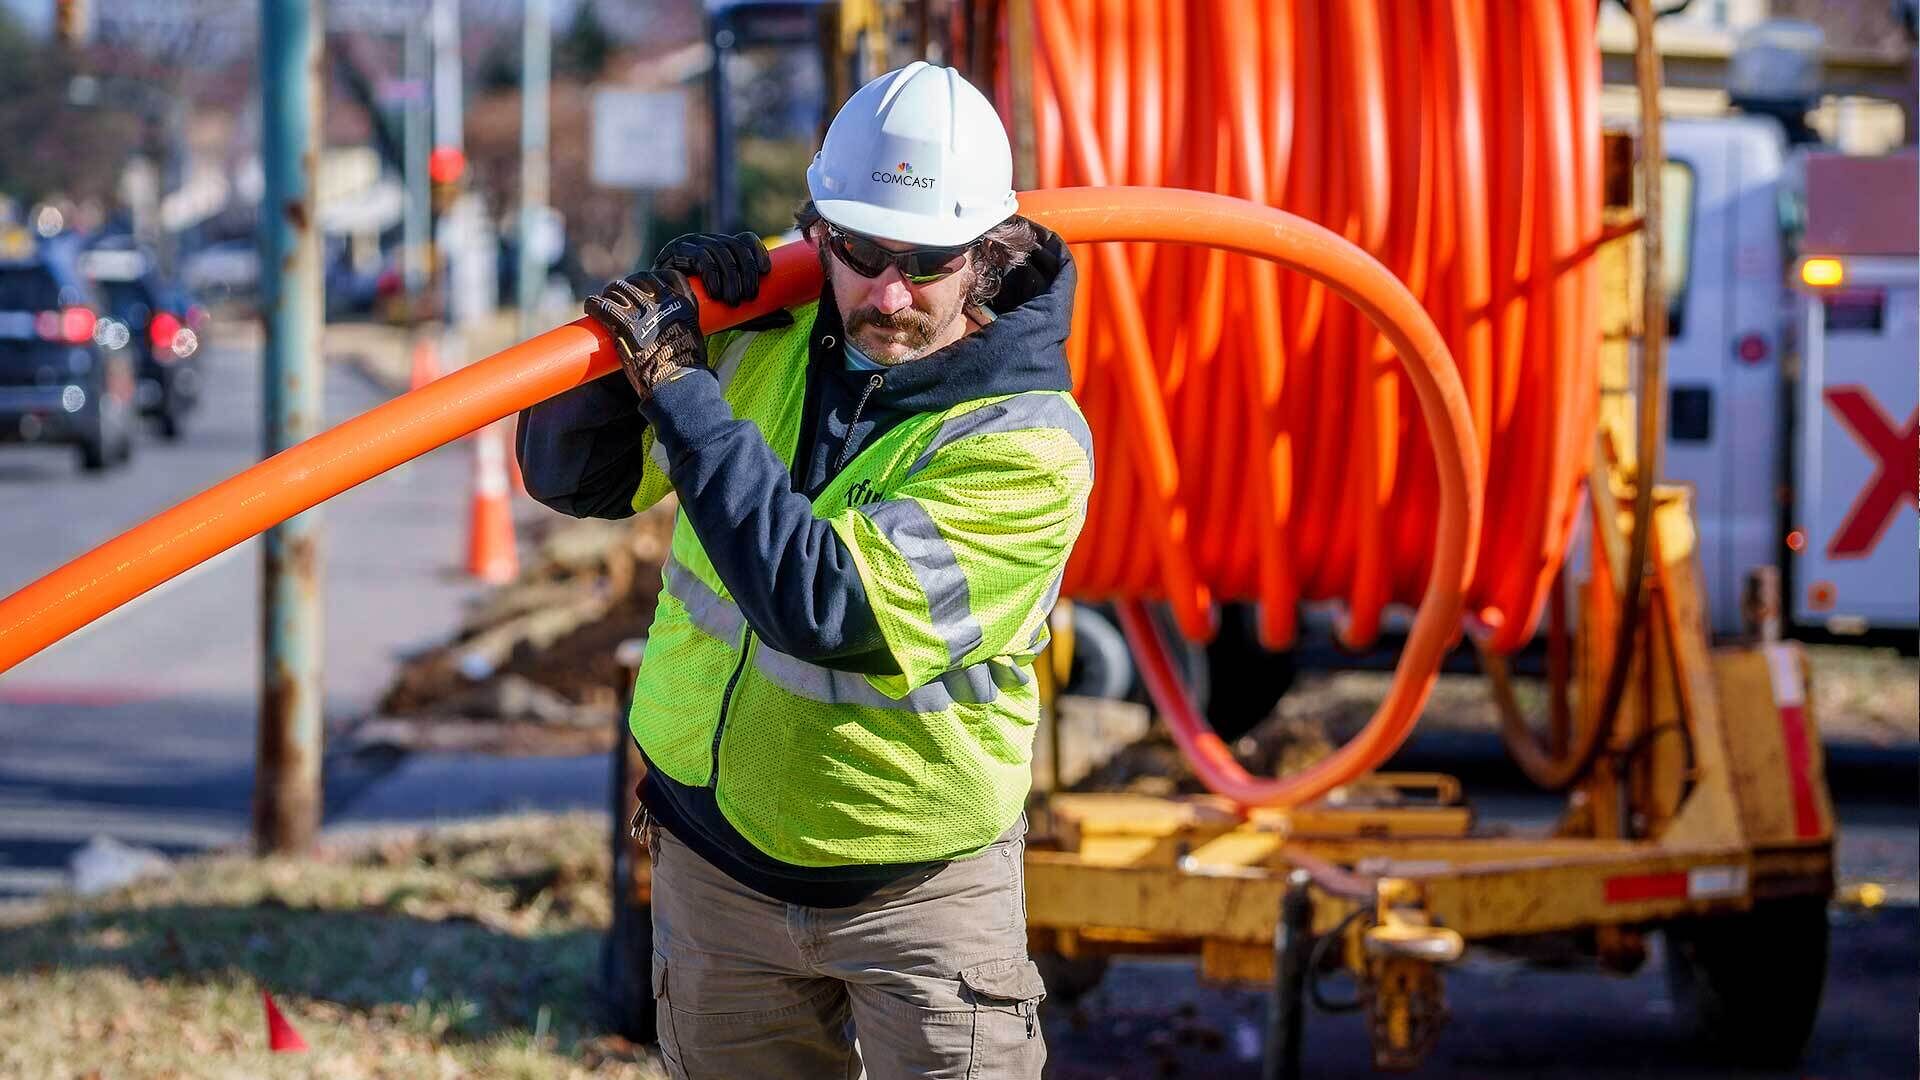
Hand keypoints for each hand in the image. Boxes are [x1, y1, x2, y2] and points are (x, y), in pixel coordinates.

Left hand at [584, 271, 705, 401]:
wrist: (676, 382)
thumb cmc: (685, 368)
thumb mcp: (694, 338)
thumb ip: (682, 326)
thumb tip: (670, 331)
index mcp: (682, 303)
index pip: (667, 276)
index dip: (652, 279)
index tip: (644, 285)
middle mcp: (663, 303)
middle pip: (638, 281)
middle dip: (627, 286)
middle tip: (618, 295)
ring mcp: (643, 312)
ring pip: (618, 290)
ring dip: (609, 293)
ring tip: (603, 300)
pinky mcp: (624, 325)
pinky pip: (603, 306)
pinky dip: (594, 304)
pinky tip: (590, 306)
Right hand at [654, 231, 770, 305]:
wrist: (662, 314)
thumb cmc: (702, 312)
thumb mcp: (734, 313)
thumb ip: (758, 314)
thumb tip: (790, 319)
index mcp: (725, 251)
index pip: (746, 240)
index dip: (758, 252)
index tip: (766, 272)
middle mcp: (710, 242)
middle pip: (735, 246)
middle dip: (746, 271)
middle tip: (748, 297)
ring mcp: (692, 243)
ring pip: (720, 251)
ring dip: (730, 276)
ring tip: (732, 300)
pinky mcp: (677, 251)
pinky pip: (700, 256)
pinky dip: (712, 273)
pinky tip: (716, 291)